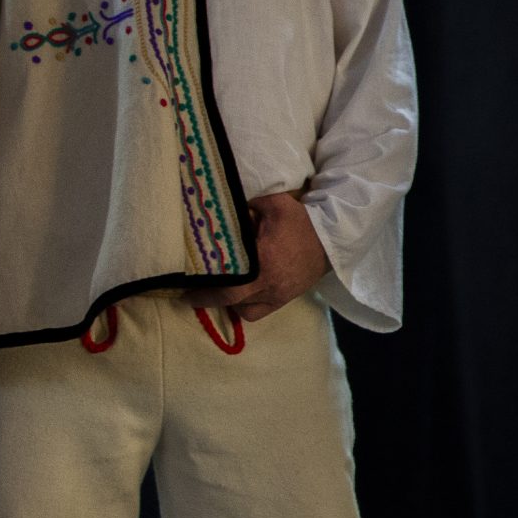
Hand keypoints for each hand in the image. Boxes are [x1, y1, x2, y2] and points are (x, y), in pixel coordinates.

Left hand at [190, 191, 328, 321]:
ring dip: (228, 303)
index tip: (184, 287)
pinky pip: (258, 312)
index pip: (227, 284)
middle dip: (207, 299)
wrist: (333, 240)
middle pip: (230, 300)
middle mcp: (267, 284)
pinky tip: (241, 298)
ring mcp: (277, 294)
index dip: (203, 290)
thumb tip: (226, 208)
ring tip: (218, 291)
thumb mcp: (274, 204)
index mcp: (262, 261)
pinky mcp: (284, 299)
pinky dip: (246, 308)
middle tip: (191, 294)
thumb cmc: (302, 222)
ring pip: (243, 309)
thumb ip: (248, 206)